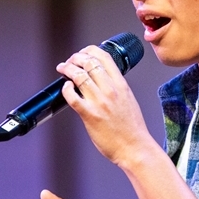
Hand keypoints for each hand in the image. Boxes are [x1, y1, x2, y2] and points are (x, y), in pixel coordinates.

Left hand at [57, 46, 155, 167]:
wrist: (135, 148)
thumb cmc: (133, 129)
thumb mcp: (129, 100)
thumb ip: (116, 88)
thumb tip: (102, 80)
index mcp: (121, 85)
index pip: (104, 57)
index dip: (90, 50)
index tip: (83, 52)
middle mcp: (110, 90)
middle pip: (89, 62)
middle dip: (75, 58)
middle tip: (69, 61)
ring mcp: (99, 102)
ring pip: (79, 76)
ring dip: (67, 69)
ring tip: (63, 69)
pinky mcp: (90, 115)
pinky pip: (72, 97)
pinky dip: (66, 89)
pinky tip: (66, 88)